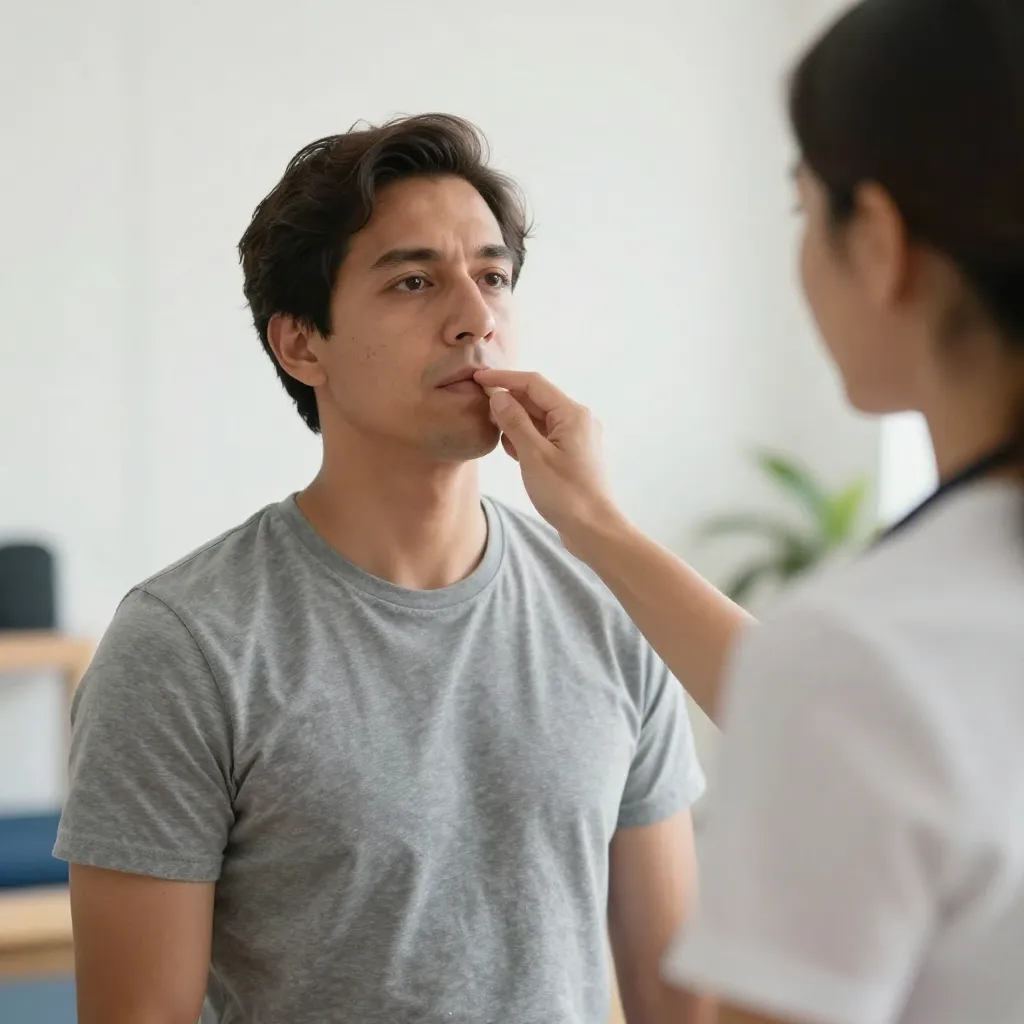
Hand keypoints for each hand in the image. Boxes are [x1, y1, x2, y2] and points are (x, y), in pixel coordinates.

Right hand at [473, 368, 623, 543]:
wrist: (594, 530)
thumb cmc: (566, 494)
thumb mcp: (533, 456)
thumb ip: (515, 422)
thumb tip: (499, 396)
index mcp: (572, 414)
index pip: (534, 383)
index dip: (504, 378)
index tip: (477, 377)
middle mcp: (578, 420)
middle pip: (538, 399)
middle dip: (509, 399)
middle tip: (479, 404)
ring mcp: (577, 438)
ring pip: (540, 419)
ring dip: (516, 420)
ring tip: (491, 426)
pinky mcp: (572, 456)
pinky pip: (545, 436)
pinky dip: (526, 437)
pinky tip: (510, 447)